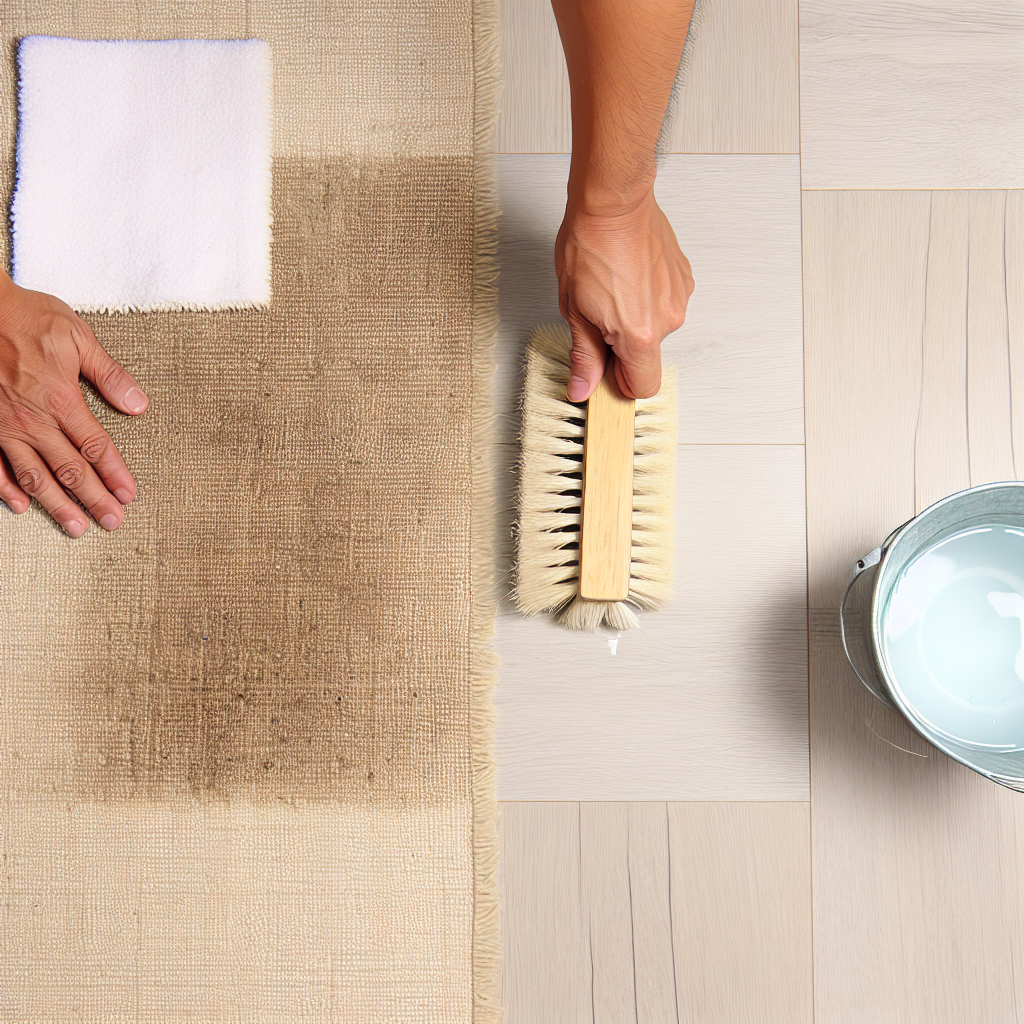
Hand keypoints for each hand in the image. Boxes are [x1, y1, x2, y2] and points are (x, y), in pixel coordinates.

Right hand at [0, 276, 147, 536]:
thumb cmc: (24, 317)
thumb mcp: (77, 337)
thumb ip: (109, 375)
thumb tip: (138, 404)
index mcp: (61, 399)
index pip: (96, 447)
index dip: (115, 474)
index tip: (129, 495)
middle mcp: (32, 419)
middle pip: (70, 469)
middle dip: (94, 499)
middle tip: (112, 522)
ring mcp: (3, 426)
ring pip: (34, 475)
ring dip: (57, 503)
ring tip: (76, 527)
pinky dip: (7, 488)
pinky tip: (22, 506)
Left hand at [555, 187, 693, 400]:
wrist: (613, 201)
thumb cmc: (590, 245)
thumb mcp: (575, 309)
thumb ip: (584, 355)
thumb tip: (582, 386)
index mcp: (639, 335)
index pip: (643, 387)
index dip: (621, 383)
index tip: (605, 371)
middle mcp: (666, 319)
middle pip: (647, 356)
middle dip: (622, 347)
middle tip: (597, 318)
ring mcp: (678, 298)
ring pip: (655, 328)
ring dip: (634, 320)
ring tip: (610, 290)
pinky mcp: (682, 279)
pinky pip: (663, 303)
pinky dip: (646, 298)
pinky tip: (627, 277)